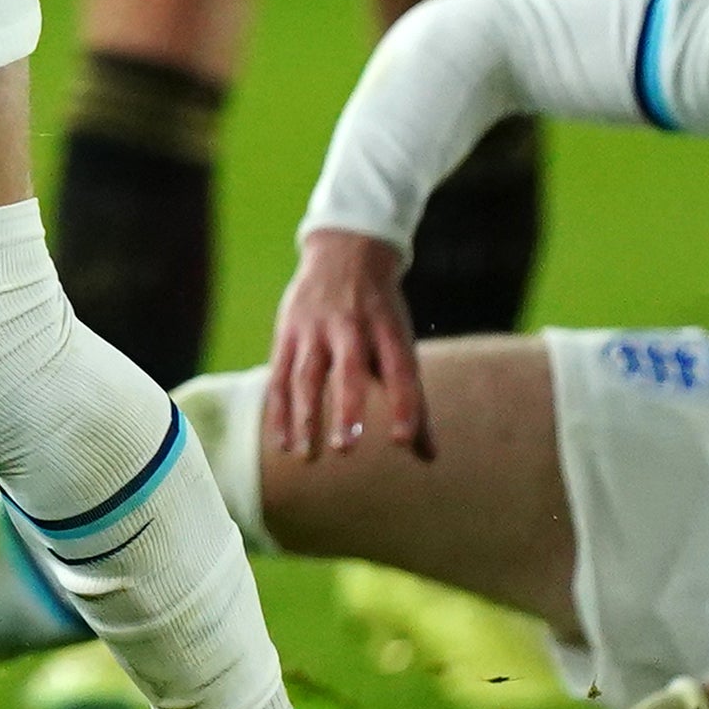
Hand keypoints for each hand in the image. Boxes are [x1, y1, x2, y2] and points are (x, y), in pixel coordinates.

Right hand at [266, 225, 430, 462]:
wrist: (345, 251)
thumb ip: (413, 401)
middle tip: (346, 449)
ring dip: (306, 416)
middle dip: (346, 408)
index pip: (400, 369)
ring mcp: (315, 328)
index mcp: (388, 328)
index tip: (404, 441)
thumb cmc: (381, 314)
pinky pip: (280, 376)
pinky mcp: (287, 333)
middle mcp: (351, 325)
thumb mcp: (400, 345)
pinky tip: (284, 444)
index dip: (403, 404)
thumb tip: (429, 457)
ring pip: (307, 374)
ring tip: (308, 456)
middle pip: (349, 369)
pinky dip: (280, 412)